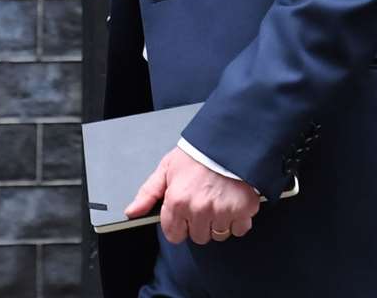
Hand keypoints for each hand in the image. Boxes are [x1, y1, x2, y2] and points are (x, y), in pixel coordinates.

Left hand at [124, 146, 258, 244]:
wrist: (227, 140)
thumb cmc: (196, 154)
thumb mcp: (166, 168)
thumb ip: (148, 193)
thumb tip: (132, 212)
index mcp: (177, 200)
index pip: (174, 235)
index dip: (179, 225)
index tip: (184, 215)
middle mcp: (199, 209)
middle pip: (199, 237)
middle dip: (200, 223)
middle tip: (204, 201)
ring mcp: (222, 211)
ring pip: (219, 234)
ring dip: (220, 222)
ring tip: (219, 198)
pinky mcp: (244, 209)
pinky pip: (240, 229)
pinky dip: (239, 219)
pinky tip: (233, 201)